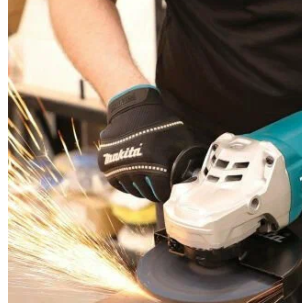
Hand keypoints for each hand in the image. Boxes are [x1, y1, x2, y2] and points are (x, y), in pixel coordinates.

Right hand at [98, 85, 192, 201]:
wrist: (132, 108)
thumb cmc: (160, 123)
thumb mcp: (180, 138)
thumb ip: (188, 158)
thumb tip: (196, 174)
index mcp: (155, 162)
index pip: (160, 193)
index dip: (165, 193)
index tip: (166, 191)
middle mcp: (135, 167)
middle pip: (145, 193)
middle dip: (153, 193)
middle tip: (156, 189)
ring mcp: (118, 166)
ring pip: (131, 190)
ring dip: (139, 189)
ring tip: (145, 183)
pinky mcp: (105, 164)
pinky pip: (116, 183)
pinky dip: (125, 183)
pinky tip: (133, 178)